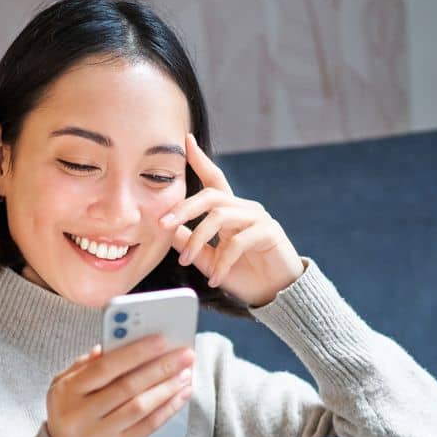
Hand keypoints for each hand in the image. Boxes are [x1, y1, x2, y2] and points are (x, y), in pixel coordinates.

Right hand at [45, 334, 196, 436]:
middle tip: (185, 355)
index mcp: (68, 391)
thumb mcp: (65, 386)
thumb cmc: (70, 413)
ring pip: (140, 406)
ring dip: (167, 388)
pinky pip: (147, 426)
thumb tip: (109, 345)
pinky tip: (181, 396)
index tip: (161, 340)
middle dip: (160, 367)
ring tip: (186, 374)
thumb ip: (85, 365)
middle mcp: (81, 414)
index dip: (135, 352)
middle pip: (127, 386)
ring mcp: (99, 434)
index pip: (105, 367)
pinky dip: (167, 409)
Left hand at [159, 132, 305, 308]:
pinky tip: (215, 278)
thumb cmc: (244, 276)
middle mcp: (244, 209)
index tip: (186, 141)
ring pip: (219, 216)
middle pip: (210, 195)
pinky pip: (237, 242)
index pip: (214, 180)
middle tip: (162, 225)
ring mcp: (258, 218)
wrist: (274, 295)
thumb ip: (191, 244)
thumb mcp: (210, 260)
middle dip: (183, 208)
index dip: (200, 160)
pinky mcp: (269, 233)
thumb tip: (168, 230)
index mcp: (230, 212)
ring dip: (197, 239)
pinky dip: (222, 262)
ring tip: (185, 261)